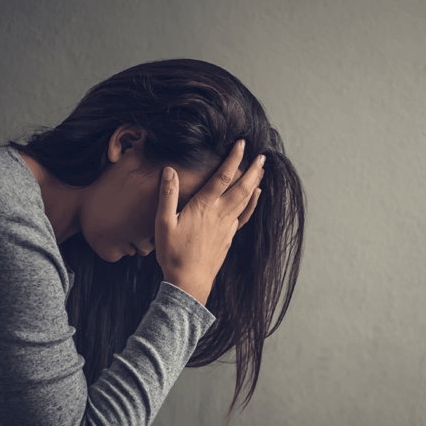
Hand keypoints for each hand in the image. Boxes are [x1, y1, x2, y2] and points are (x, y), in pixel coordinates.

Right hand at [155, 140, 263, 303]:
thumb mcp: (163, 223)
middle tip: (262, 155)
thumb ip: (167, 195)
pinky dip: (252, 203)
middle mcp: (220, 214)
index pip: (223, 176)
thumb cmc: (173, 253)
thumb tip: (169, 170)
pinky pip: (244, 215)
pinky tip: (256, 196)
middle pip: (242, 187)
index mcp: (204, 207)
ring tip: (262, 169)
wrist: (189, 281)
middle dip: (253, 169)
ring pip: (245, 200)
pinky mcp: (228, 236)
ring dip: (255, 183)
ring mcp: (227, 226)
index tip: (241, 144)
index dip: (233, 158)